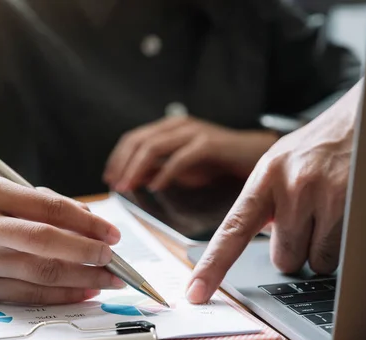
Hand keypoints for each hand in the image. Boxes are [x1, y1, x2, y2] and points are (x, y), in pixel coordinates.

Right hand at [0, 167, 126, 304]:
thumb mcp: (9, 195)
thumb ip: (48, 205)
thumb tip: (94, 229)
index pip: (48, 208)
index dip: (86, 222)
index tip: (113, 234)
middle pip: (43, 241)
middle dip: (86, 251)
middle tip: (112, 258)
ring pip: (39, 272)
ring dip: (81, 278)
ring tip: (108, 279)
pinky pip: (28, 294)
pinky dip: (62, 295)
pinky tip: (85, 292)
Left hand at [103, 116, 278, 191]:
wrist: (256, 154)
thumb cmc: (218, 161)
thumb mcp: (181, 167)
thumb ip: (158, 170)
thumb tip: (134, 179)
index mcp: (169, 128)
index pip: (134, 139)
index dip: (118, 158)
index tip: (109, 177)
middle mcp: (178, 125)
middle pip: (139, 141)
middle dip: (122, 164)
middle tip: (115, 185)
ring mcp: (193, 132)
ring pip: (154, 146)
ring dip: (137, 168)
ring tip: (128, 186)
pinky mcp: (209, 143)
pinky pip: (180, 158)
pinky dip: (165, 173)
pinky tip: (157, 187)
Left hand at [186, 82, 361, 303]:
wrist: (364, 120)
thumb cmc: (318, 148)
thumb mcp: (279, 166)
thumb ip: (262, 204)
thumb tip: (247, 245)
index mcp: (264, 178)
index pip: (231, 231)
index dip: (213, 266)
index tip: (196, 293)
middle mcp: (290, 185)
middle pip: (282, 258)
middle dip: (294, 247)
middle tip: (308, 219)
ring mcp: (323, 195)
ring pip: (312, 261)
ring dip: (319, 248)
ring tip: (329, 212)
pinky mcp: (353, 206)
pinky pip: (338, 256)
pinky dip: (341, 246)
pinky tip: (345, 216)